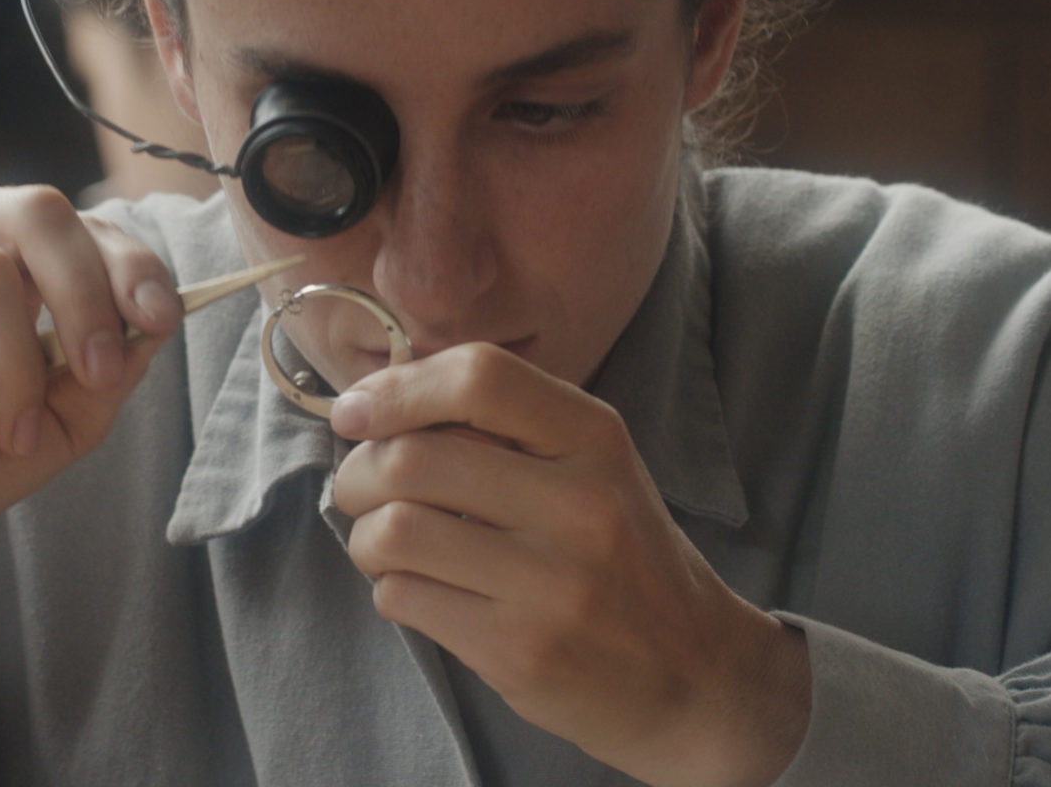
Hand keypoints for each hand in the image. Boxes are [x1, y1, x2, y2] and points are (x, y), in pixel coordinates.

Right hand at [0, 186, 180, 669]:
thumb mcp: (59, 421)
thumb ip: (109, 370)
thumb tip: (156, 320)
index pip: (72, 221)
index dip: (127, 263)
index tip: (161, 320)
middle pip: (34, 213)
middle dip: (85, 297)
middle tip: (98, 377)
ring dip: (17, 373)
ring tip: (9, 436)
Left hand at [330, 344, 809, 786]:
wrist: (695, 674)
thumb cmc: (622, 559)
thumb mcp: (593, 468)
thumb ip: (507, 427)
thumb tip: (379, 399)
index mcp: (596, 439)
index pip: (478, 377)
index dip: (396, 388)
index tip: (355, 411)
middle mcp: (579, 503)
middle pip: (414, 459)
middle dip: (358, 473)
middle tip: (357, 490)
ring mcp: (552, 582)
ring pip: (395, 532)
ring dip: (365, 538)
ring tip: (382, 545)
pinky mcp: (520, 650)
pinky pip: (405, 598)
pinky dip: (392, 590)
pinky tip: (421, 591)